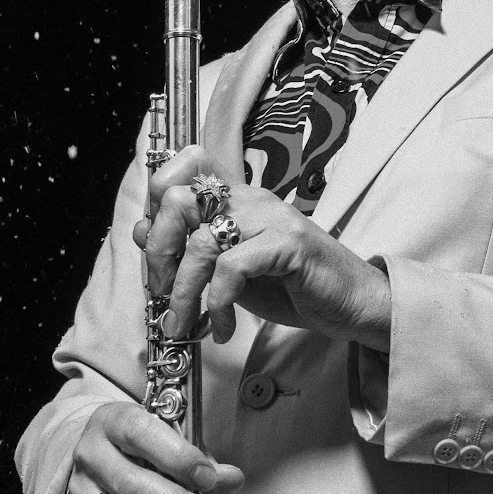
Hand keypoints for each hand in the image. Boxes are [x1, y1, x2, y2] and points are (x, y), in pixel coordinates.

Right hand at [61, 401, 244, 493]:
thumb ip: (200, 460)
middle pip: (129, 486)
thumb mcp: (170, 438)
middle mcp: (91, 457)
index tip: (209, 479)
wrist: (96, 448)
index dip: (177, 457)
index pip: (141, 434)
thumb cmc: (143, 443)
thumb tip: (230, 479)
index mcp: (114, 422)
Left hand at [133, 145, 393, 351]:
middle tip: (161, 295)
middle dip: (157, 252)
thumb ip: (192, 250)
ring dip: (182, 293)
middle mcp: (251, 199)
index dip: (157, 198)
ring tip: (185, 324)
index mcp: (237, 198)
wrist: (352, 306)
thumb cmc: (293, 288)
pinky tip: (223, 327)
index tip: (156, 248)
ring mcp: (271, 218)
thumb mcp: (231, 270)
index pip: (185, 166)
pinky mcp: (288, 244)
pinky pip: (231, 268)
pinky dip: (217, 303)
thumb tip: (141, 231)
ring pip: (200, 242)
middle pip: (178, 200)